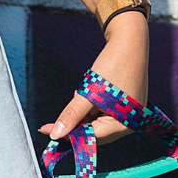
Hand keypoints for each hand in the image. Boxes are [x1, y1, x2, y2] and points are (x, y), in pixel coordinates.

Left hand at [39, 12, 148, 145]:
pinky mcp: (127, 108)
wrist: (130, 41)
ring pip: (97, 122)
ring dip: (85, 111)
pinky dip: (93, 106)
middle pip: (94, 132)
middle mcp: (128, 126)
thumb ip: (72, 115)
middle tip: (64, 108)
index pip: (91, 137)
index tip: (47, 131)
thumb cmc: (112, 65)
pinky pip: (104, 114)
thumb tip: (54, 134)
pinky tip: (92, 91)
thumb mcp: (89, 92)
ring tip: (85, 90)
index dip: (69, 134)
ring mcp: (129, 117)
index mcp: (122, 125)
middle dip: (78, 122)